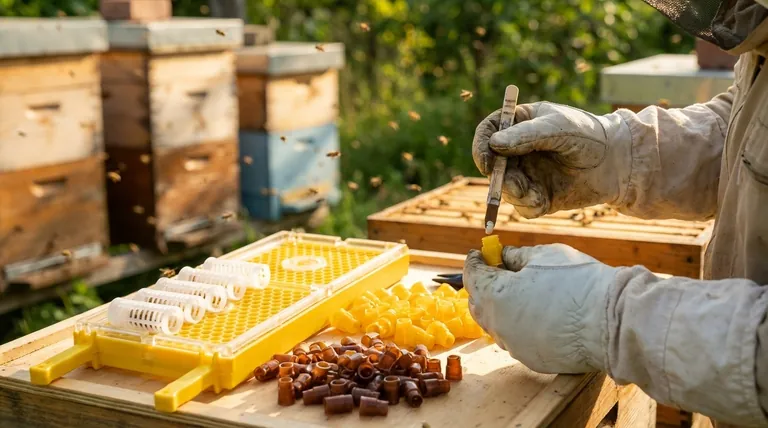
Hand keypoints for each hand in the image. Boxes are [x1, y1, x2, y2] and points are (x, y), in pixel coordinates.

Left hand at [463, 244, 618, 373]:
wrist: (612, 321)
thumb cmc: (578, 281)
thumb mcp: (544, 255)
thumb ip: (516, 256)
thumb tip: (503, 256)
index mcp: (495, 295)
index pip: (472, 276)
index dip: (474, 262)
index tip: (479, 254)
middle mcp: (499, 325)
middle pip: (478, 303)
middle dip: (483, 286)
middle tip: (497, 271)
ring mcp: (515, 346)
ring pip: (496, 324)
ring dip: (500, 307)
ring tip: (519, 292)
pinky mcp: (532, 359)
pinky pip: (517, 339)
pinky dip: (519, 325)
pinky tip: (537, 314)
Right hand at [472, 102, 632, 217]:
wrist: (618, 164)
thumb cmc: (589, 135)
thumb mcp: (558, 127)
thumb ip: (526, 135)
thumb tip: (494, 144)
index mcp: (519, 126)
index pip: (488, 132)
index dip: (481, 145)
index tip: (487, 159)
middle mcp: (518, 151)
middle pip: (492, 165)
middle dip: (497, 177)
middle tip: (513, 182)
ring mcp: (527, 174)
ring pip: (505, 189)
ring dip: (513, 193)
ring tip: (532, 192)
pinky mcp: (538, 197)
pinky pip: (522, 207)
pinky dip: (528, 206)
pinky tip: (543, 200)